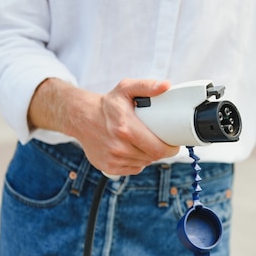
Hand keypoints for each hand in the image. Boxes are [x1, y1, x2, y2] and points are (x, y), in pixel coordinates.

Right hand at [28, 78, 179, 175]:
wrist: (81, 117)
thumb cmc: (107, 104)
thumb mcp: (126, 88)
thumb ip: (147, 86)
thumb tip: (166, 86)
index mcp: (125, 128)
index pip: (158, 149)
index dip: (170, 149)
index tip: (174, 144)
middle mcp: (118, 146)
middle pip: (152, 157)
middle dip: (161, 151)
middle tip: (161, 141)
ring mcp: (112, 159)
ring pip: (144, 163)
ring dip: (148, 156)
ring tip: (145, 142)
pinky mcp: (108, 167)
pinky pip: (133, 169)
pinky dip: (137, 162)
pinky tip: (133, 150)